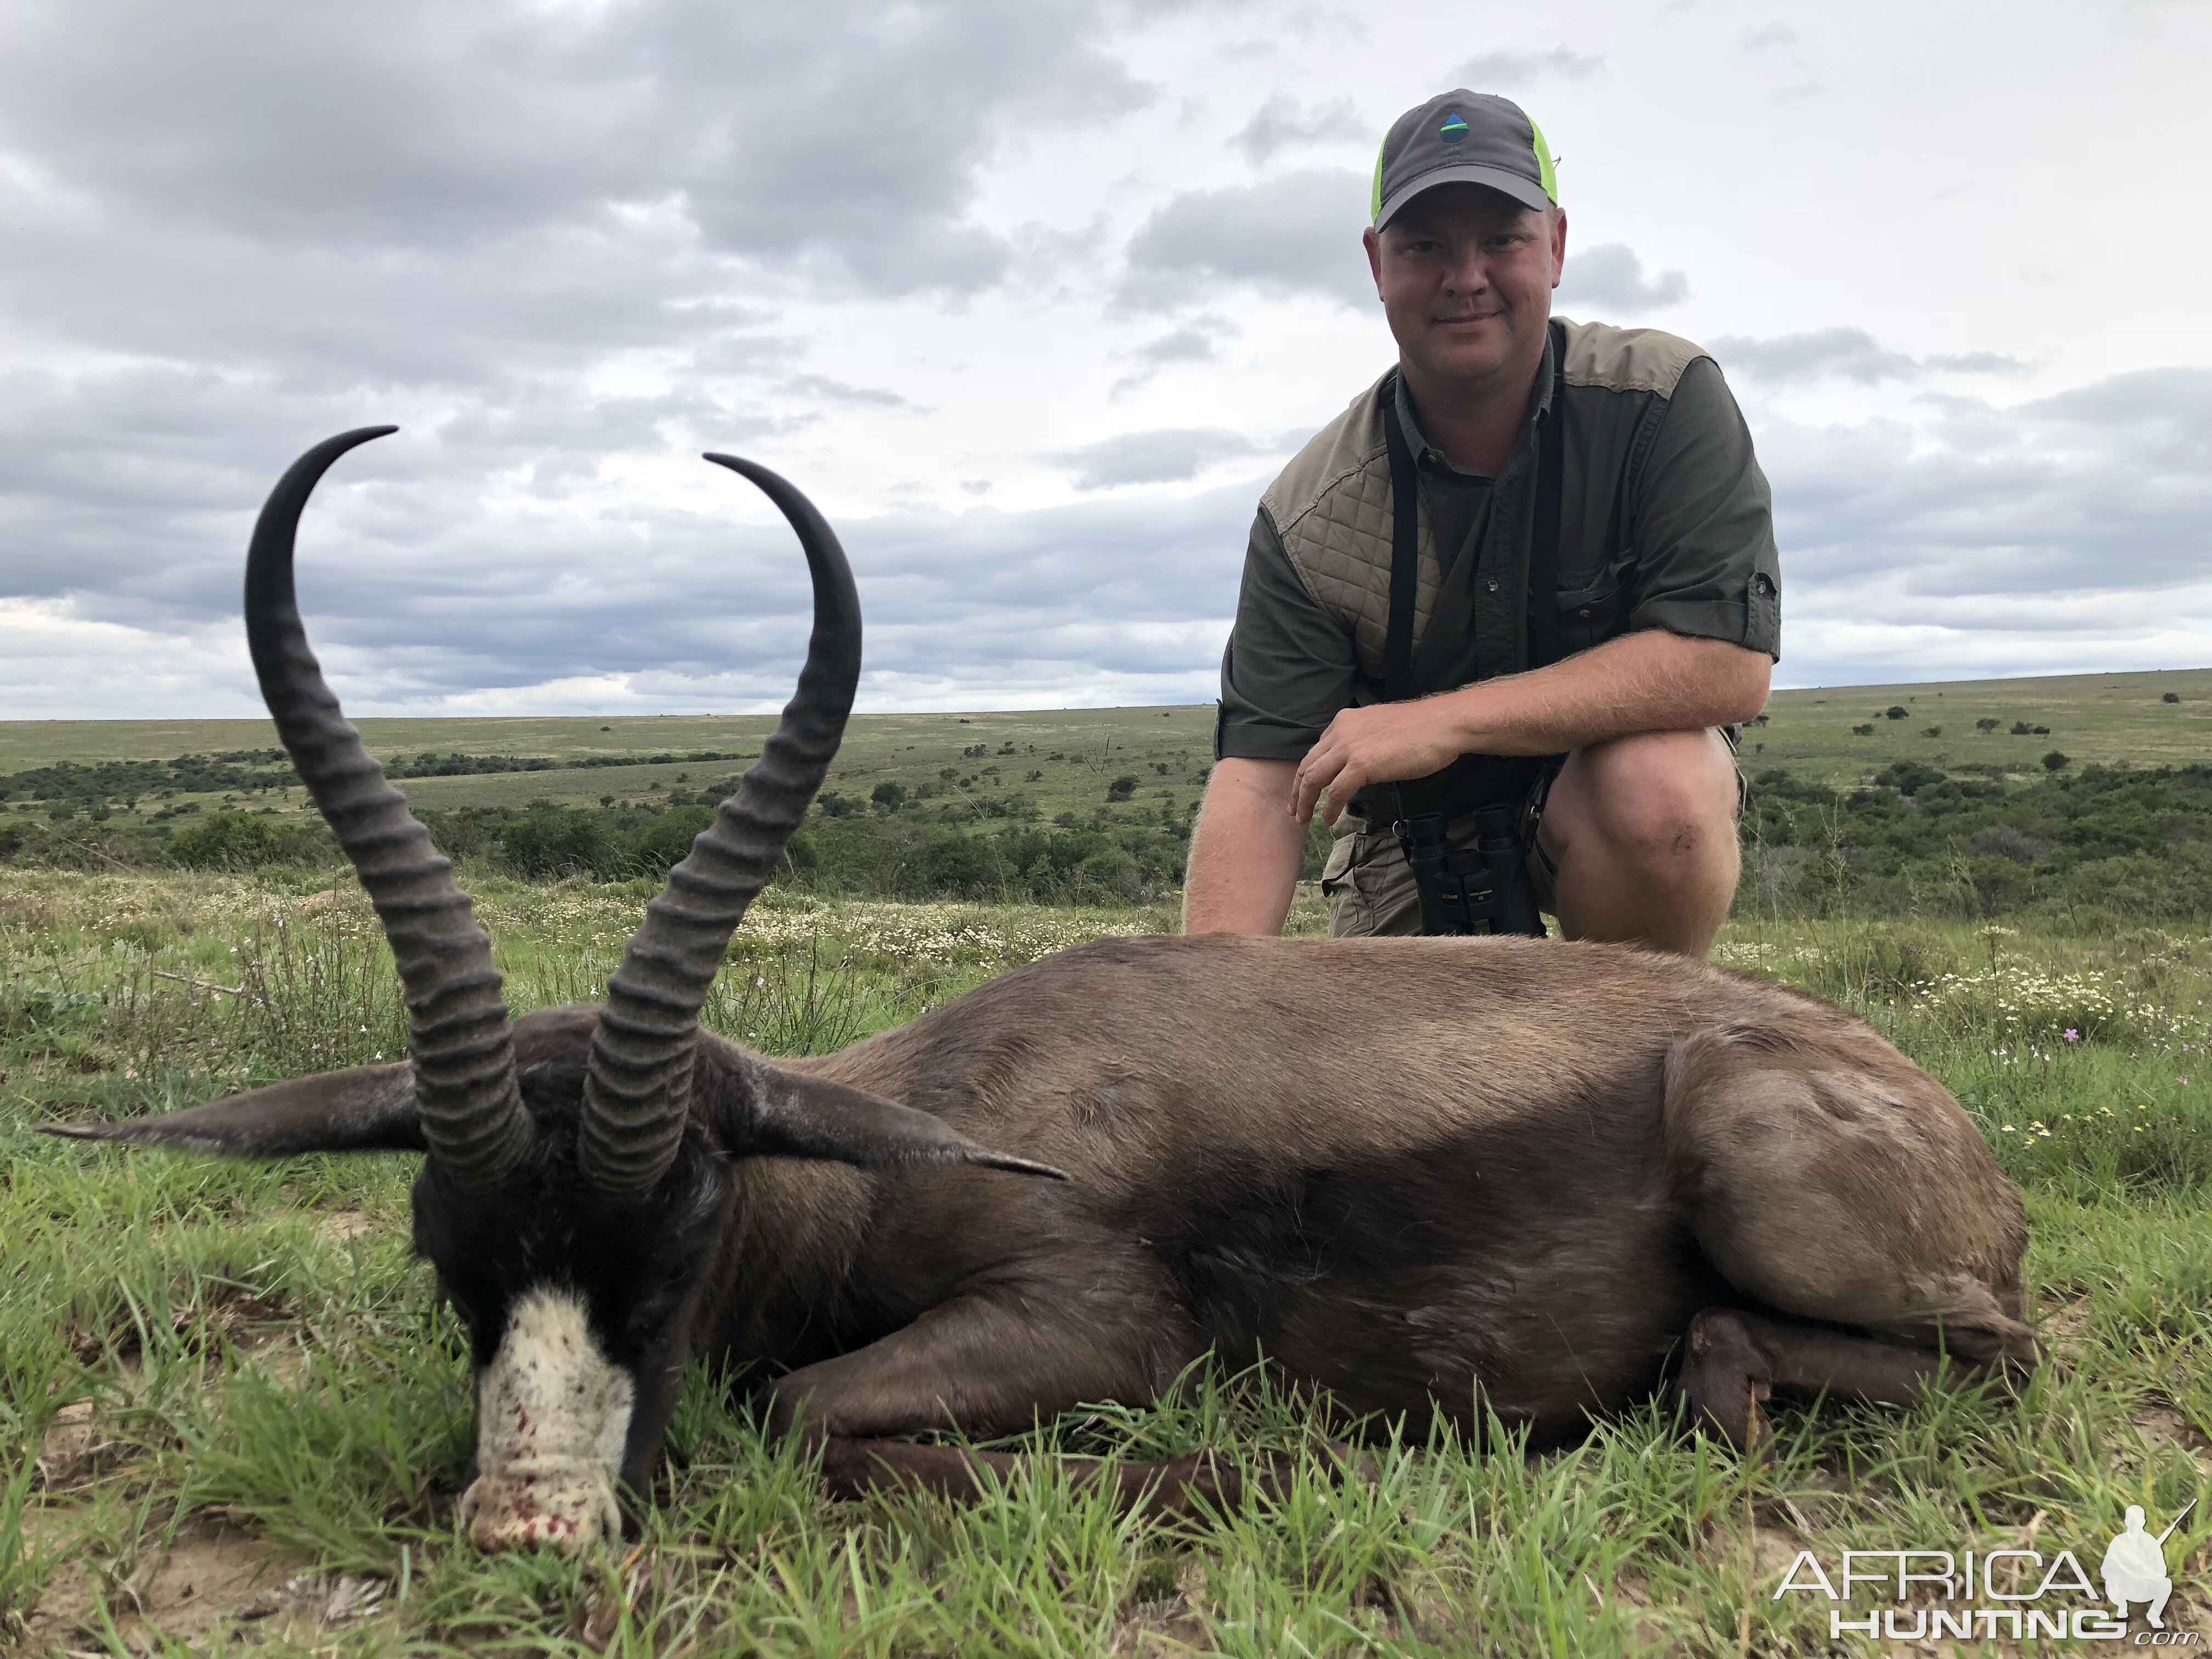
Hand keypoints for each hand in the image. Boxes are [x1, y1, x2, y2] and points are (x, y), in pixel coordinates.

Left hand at [1291, 700, 1467, 825]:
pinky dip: (1329, 808)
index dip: (1306, 772)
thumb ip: (1362, 743)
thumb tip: (1356, 764)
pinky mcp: (1361, 765)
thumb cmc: (1420, 730)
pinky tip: (1328, 819)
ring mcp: (1349, 748)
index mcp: (1344, 721)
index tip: (1303, 789)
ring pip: (1313, 779)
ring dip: (1305, 802)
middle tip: (1294, 809)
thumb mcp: (1379, 729)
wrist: (1441, 725)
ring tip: (1303, 819)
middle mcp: (1340, 732)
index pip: (1317, 750)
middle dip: (1297, 790)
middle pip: (1308, 765)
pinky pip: (1335, 792)